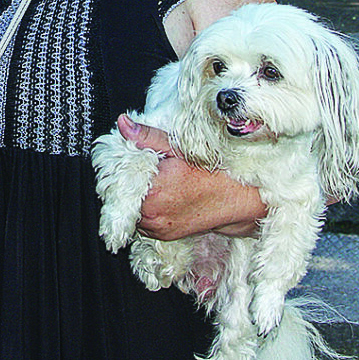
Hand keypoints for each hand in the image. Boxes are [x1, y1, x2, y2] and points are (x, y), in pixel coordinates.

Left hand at [116, 114, 266, 240]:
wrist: (240, 198)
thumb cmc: (214, 172)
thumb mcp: (178, 147)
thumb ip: (147, 136)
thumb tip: (124, 124)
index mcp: (153, 190)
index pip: (118, 179)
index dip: (122, 167)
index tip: (130, 159)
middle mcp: (152, 214)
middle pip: (123, 195)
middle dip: (130, 182)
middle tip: (149, 170)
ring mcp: (158, 228)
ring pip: (132, 210)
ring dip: (138, 198)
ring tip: (158, 184)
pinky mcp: (165, 235)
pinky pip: (144, 222)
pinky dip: (147, 210)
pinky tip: (163, 197)